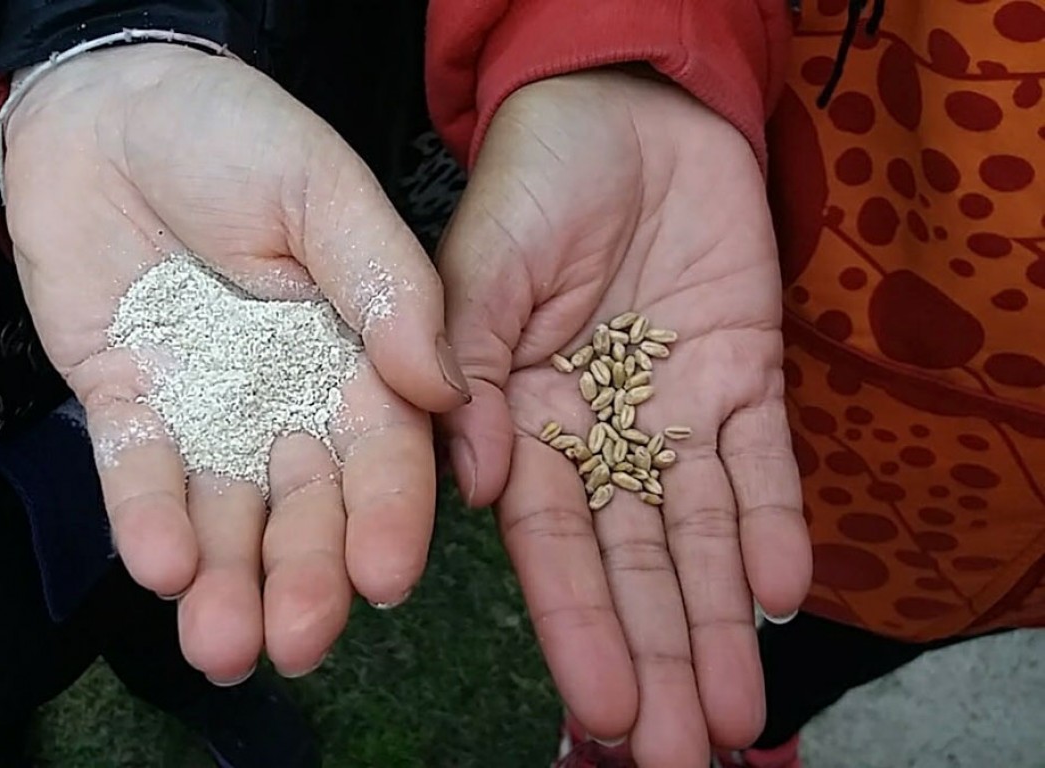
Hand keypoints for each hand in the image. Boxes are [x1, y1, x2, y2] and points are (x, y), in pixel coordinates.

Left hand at [2, 45, 467, 682]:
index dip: (387, 513)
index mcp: (352, 353)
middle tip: (297, 639)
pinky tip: (160, 567)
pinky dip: (145, 519)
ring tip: (221, 644)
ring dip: (222, 578)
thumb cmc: (233, 131)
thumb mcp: (324, 189)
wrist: (108, 103)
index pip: (382, 448)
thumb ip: (385, 283)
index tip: (387, 574)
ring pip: (221, 509)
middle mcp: (283, 397)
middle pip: (303, 502)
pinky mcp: (124, 403)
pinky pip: (134, 472)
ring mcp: (202, 406)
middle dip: (303, 573)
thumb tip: (444, 389)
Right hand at [438, 71, 810, 763]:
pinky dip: (774, 523)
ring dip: (717, 621)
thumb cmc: (530, 182)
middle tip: (679, 755)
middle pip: (632, 564)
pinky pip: (763, 461)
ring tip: (734, 716)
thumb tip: (471, 484)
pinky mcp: (742, 374)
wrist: (621, 109)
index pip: (550, 544)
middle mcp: (598, 433)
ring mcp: (673, 408)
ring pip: (699, 534)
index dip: (579, 625)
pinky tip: (780, 595)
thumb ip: (468, 367)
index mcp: (520, 418)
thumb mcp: (477, 265)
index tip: (601, 710)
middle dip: (655, 656)